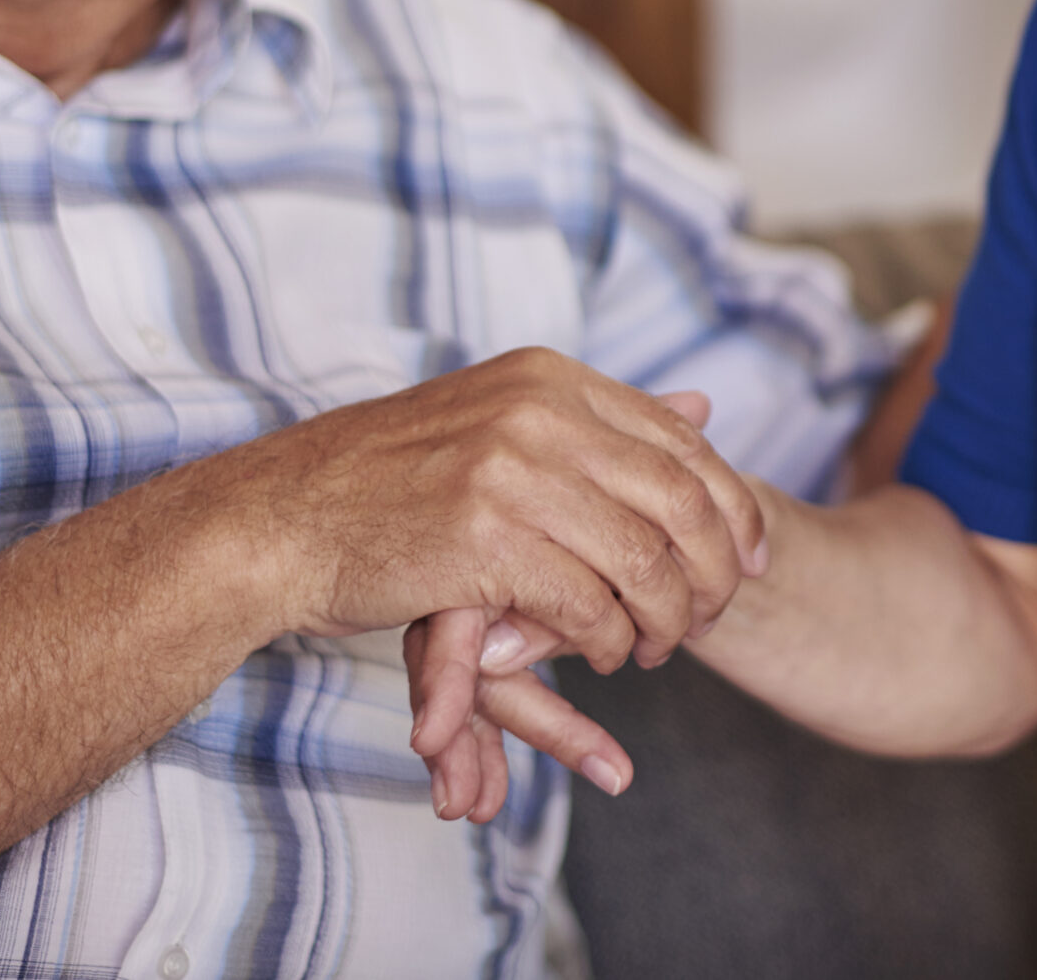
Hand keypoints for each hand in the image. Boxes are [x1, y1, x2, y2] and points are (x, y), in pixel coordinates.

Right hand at [399, 389, 720, 820]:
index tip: (756, 559)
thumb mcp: (503, 421)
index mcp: (552, 379)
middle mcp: (541, 414)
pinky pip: (586, 605)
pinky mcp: (483, 541)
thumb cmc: (390, 479)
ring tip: (658, 648)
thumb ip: (603, 422)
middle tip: (717, 617)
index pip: (682, 442)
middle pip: (681, 500)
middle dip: (715, 570)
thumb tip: (705, 410)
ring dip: (665, 620)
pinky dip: (607, 641)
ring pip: (643, 562)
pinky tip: (602, 657)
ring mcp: (511, 472)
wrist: (280, 517)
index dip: (733, 507)